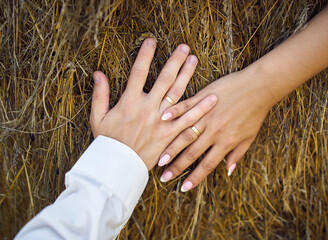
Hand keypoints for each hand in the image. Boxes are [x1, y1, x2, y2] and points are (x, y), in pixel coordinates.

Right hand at [90, 38, 217, 169]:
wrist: (118, 167)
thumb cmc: (107, 142)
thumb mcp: (97, 117)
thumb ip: (99, 94)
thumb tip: (97, 73)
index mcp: (129, 102)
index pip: (138, 72)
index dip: (145, 55)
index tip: (152, 41)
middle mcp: (148, 108)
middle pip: (163, 80)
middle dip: (174, 61)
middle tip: (184, 47)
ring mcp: (161, 122)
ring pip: (178, 95)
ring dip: (187, 76)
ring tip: (195, 61)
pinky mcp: (170, 135)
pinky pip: (188, 121)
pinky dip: (200, 110)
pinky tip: (212, 99)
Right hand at [158, 65, 274, 190]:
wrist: (259, 87)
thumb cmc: (255, 112)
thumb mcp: (250, 136)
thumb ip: (237, 154)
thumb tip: (228, 171)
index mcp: (225, 142)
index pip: (207, 164)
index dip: (195, 177)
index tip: (183, 187)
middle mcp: (214, 131)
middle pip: (192, 152)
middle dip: (177, 166)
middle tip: (164, 177)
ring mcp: (207, 115)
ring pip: (185, 133)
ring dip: (171, 146)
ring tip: (159, 157)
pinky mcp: (202, 98)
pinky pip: (185, 107)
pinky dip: (174, 113)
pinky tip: (162, 120)